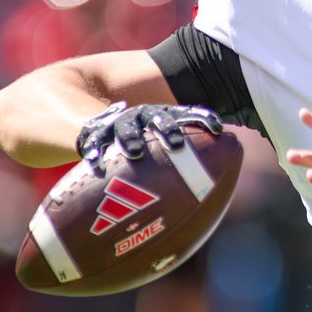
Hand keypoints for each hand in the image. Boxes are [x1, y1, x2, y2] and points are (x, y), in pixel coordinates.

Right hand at [76, 103, 222, 171]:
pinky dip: (93, 153)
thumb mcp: (162, 150)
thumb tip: (214, 197)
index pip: (187, 113)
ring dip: (131, 138)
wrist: (101, 122)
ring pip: (125, 127)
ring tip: (134, 152)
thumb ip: (185, 165)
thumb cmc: (143, 147)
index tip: (218, 129)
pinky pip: (92, 143)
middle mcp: (142, 116)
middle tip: (175, 144)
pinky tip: (94, 165)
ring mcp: (119, 123)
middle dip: (167, 128)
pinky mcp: (95, 134)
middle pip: (158, 117)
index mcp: (163, 116)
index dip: (203, 118)